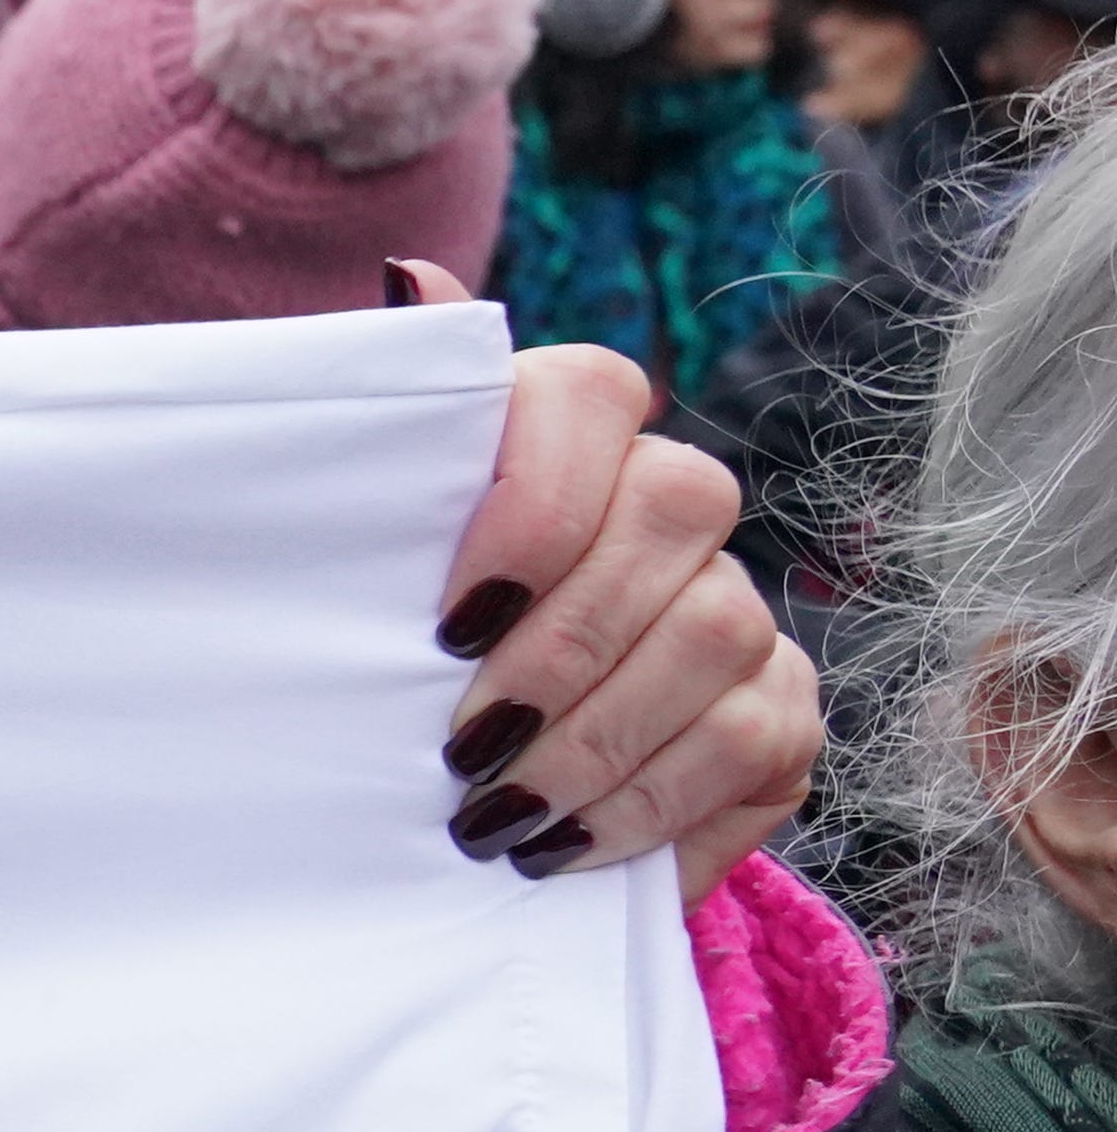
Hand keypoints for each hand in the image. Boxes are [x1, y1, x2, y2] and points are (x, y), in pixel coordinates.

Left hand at [414, 282, 819, 895]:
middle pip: (673, 517)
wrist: (449, 775)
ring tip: (497, 820)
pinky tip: (566, 852)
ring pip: (717, 634)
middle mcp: (672, 499)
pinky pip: (755, 743)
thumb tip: (405, 279)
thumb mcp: (354, 546)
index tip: (448, 621)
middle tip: (463, 749)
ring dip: (599, 744)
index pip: (590, 395)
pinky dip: (652, 809)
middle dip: (563, 651)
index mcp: (566, 431)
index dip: (535, 502)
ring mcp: (738, 600)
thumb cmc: (383, 639)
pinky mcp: (778, 709)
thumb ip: (383, 422)